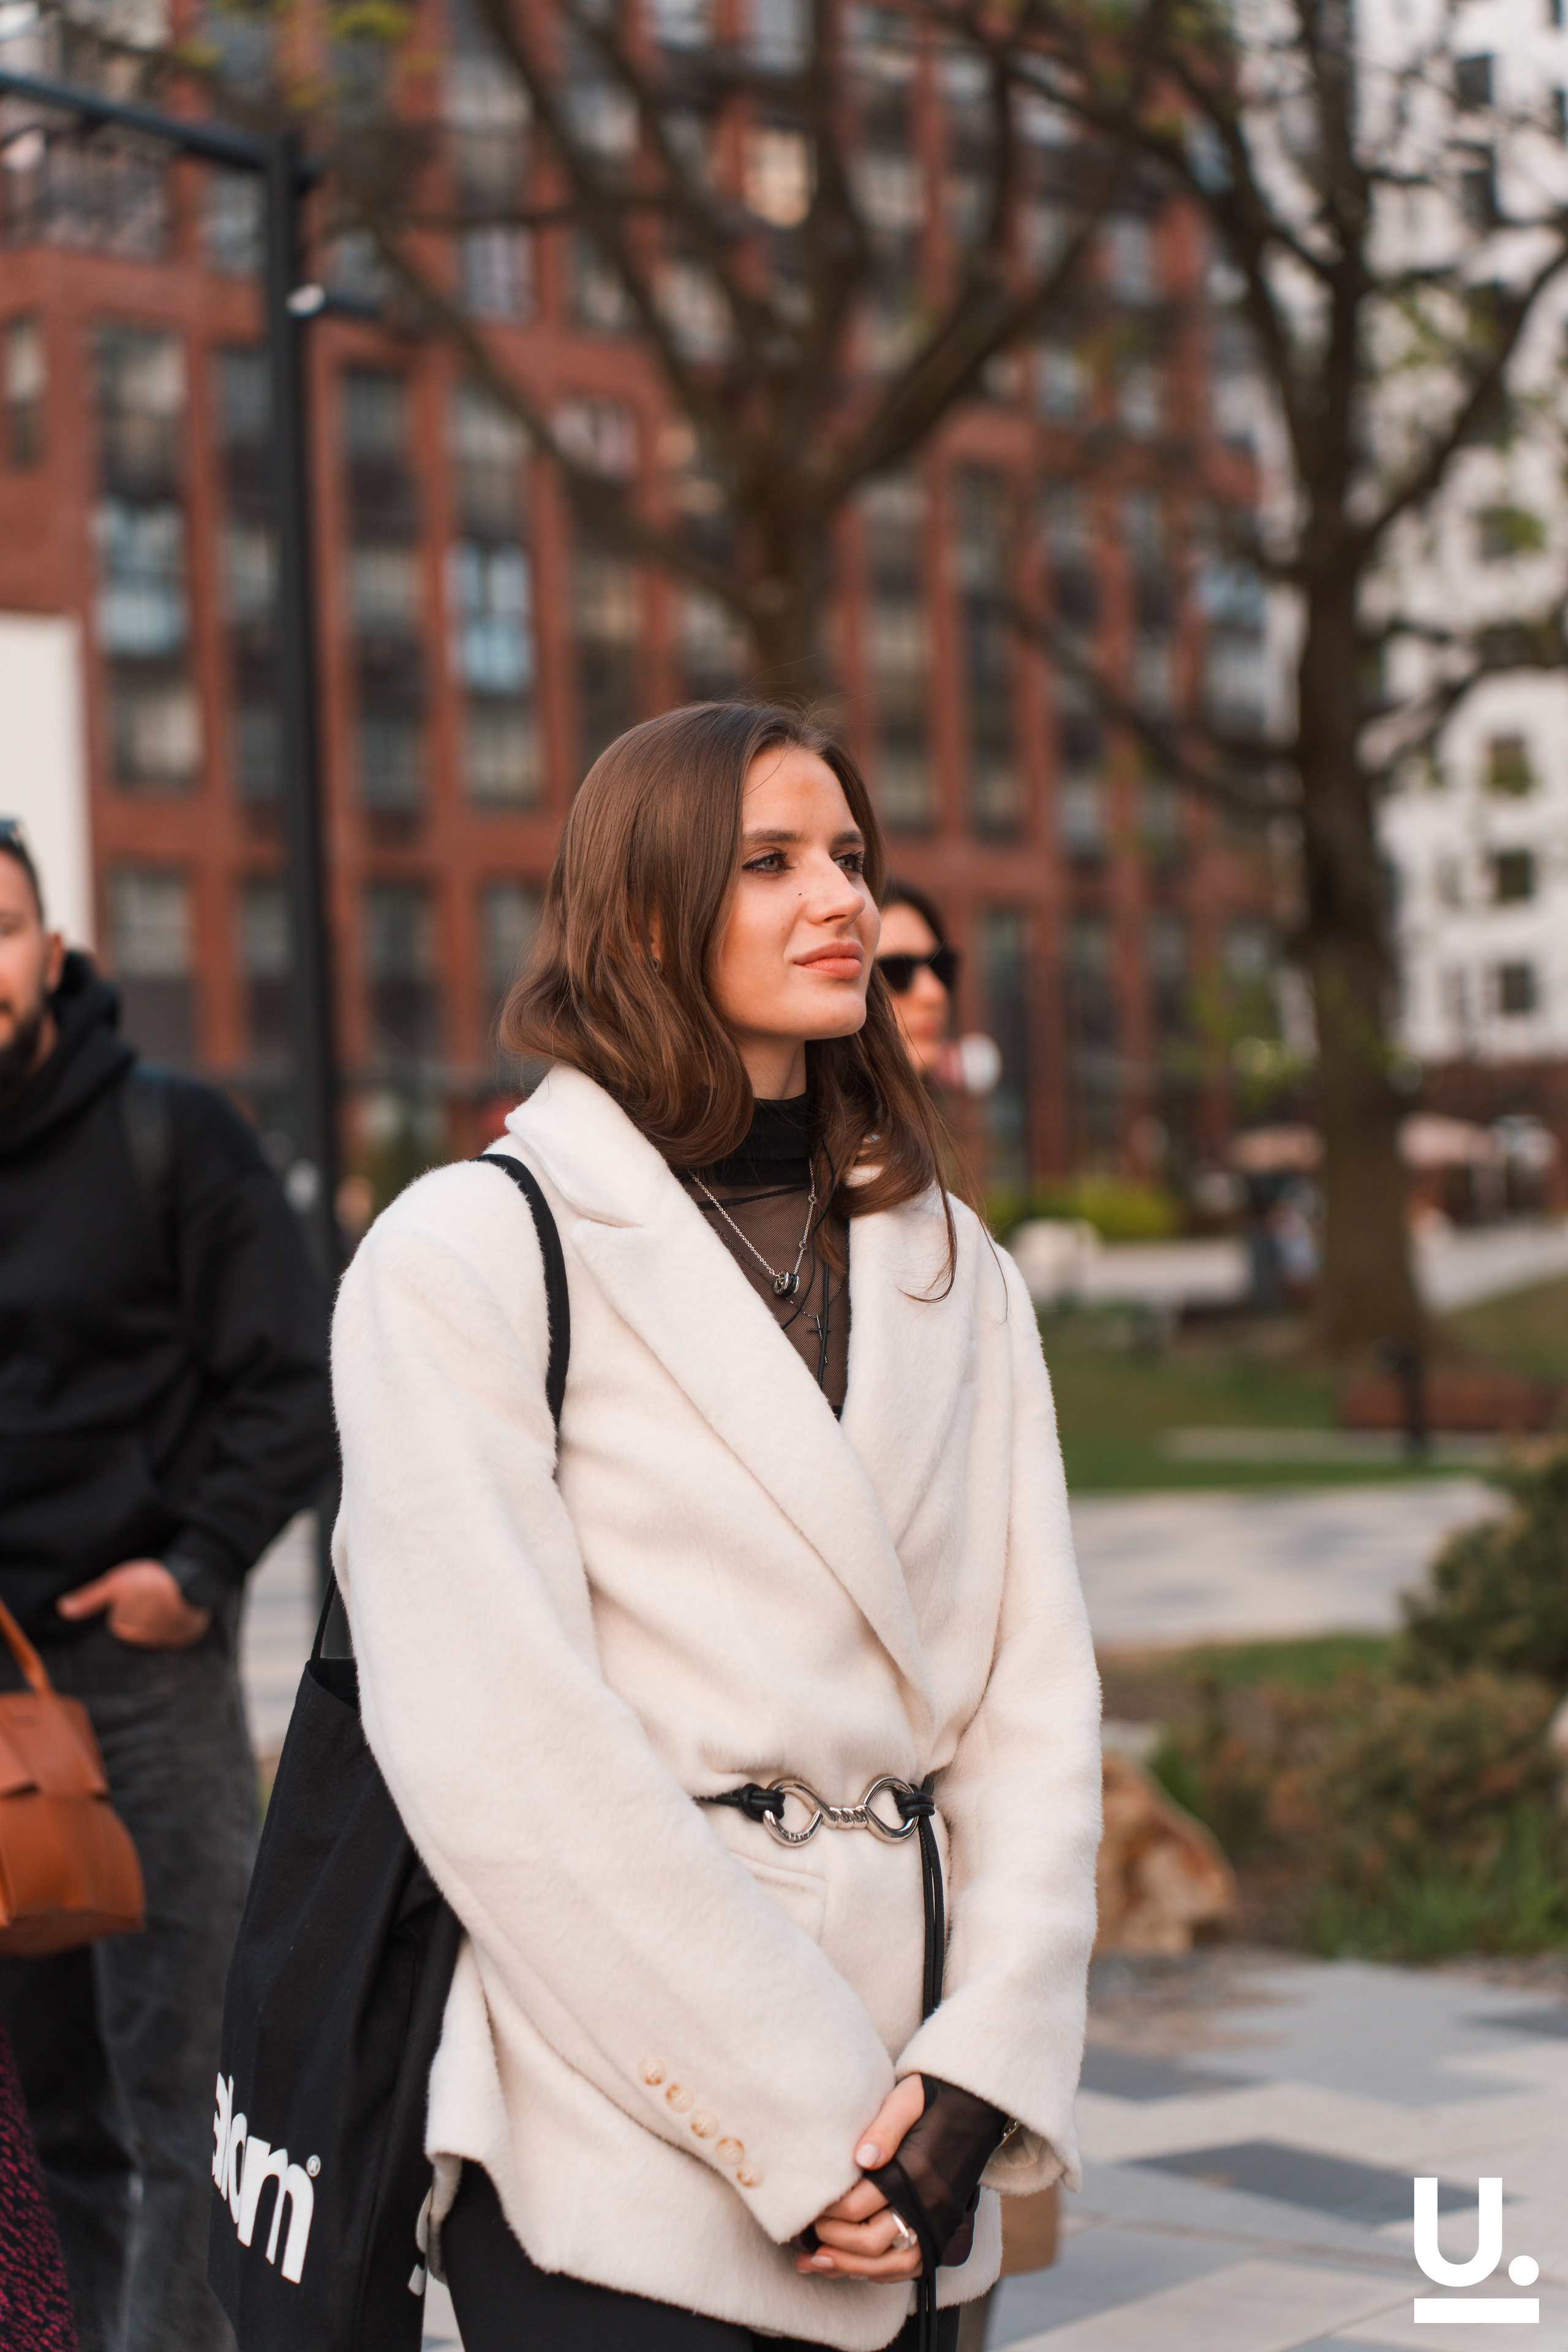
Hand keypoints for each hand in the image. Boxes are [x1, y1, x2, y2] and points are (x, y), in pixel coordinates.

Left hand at [57, 1561, 210, 1648]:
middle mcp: (141, 1641)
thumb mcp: (114, 1583)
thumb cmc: (150, 1582)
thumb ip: (89, 1598)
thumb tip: (62, 1609)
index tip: (133, 1591)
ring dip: (158, 1619)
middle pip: (135, 1628)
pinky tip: (178, 1608)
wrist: (194, 1584)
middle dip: (140, 1614)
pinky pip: (174, 1634)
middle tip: (149, 1593)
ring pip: (155, 1631)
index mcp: (122, 1628)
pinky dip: (175, 1624)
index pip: (116, 1621)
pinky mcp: (184, 1637)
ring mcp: (165, 1640)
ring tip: (165, 1598)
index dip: (124, 1604)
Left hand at [795, 2075, 925, 2282]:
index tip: (808, 2205)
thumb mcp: (907, 2098)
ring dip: (852, 2267)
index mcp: (915, 2173)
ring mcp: (939, 2223)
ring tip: (818, 2260)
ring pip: (891, 2265)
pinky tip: (854, 2266)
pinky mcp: (943, 2231)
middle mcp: (929, 2205)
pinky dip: (879, 2273)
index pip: (858, 2208)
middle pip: (871, 2243)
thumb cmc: (934, 2098)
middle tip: (809, 2229)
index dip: (826, 2212)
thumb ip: (885, 2127)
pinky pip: (911, 2268)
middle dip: (833, 2240)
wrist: (977, 2107)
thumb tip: (861, 2158)